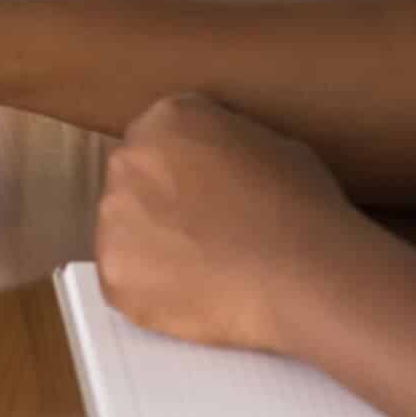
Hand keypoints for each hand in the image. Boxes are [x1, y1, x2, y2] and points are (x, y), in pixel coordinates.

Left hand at [96, 94, 375, 353]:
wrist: (303, 275)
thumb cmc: (300, 206)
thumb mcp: (272, 143)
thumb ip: (225, 141)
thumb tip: (215, 159)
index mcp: (167, 119)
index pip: (161, 139)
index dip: (184, 170)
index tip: (204, 196)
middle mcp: (128, 160)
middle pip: (134, 182)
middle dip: (159, 204)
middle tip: (202, 235)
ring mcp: (112, 219)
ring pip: (124, 233)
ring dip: (152, 248)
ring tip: (201, 271)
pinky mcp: (113, 275)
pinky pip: (126, 282)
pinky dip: (152, 293)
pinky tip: (193, 297)